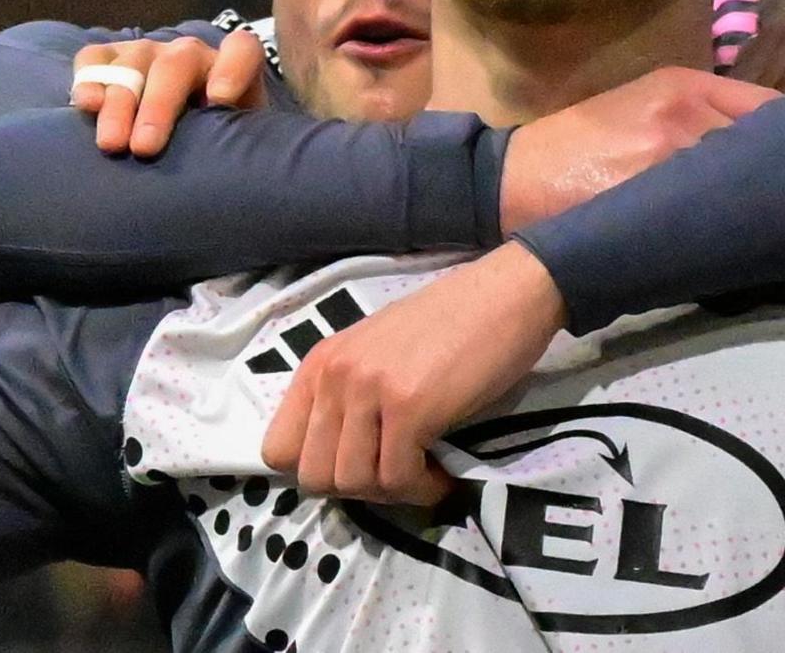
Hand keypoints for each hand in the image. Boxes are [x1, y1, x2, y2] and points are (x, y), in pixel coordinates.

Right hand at [70, 30, 267, 156]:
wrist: (181, 144)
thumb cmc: (215, 149)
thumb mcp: (238, 147)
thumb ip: (245, 148)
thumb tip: (250, 180)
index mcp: (230, 68)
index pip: (242, 51)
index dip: (232, 68)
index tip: (220, 102)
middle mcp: (188, 54)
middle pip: (176, 64)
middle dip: (159, 106)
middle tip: (146, 149)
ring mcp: (147, 53)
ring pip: (133, 63)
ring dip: (120, 103)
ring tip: (111, 144)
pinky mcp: (109, 59)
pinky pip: (94, 59)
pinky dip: (89, 80)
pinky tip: (86, 106)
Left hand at [260, 242, 565, 504]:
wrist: (508, 293)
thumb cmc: (452, 322)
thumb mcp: (378, 353)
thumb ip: (349, 395)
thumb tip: (342, 458)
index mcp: (321, 363)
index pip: (276, 449)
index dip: (316, 470)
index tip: (359, 465)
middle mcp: (335, 375)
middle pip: (314, 477)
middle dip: (358, 489)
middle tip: (397, 474)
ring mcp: (369, 390)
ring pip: (354, 483)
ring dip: (393, 491)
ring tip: (424, 471)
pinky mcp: (410, 407)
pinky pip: (399, 478)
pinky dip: (425, 488)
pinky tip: (444, 472)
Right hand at [499, 66, 777, 231]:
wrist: (510, 181)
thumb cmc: (577, 147)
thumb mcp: (638, 108)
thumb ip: (697, 116)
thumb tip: (764, 148)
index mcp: (683, 85)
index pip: (769, 107)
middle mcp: (685, 110)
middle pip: (766, 143)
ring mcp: (671, 153)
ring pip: (745, 180)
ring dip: (762, 204)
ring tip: (776, 225)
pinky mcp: (653, 197)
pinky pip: (713, 215)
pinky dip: (730, 228)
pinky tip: (740, 242)